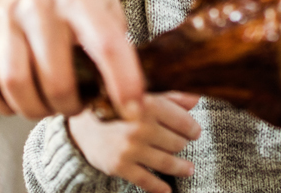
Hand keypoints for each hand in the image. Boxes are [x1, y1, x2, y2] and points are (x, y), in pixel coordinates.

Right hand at [0, 0, 145, 120]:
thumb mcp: (109, 1)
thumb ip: (115, 43)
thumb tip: (121, 98)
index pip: (106, 46)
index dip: (122, 84)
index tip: (132, 110)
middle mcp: (38, 4)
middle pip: (55, 79)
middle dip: (72, 106)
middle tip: (80, 104)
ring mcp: (5, 17)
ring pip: (15, 83)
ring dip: (37, 109)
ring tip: (51, 105)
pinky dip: (3, 103)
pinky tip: (23, 97)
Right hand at [69, 92, 201, 192]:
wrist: (83, 127)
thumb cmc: (119, 108)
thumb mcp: (143, 97)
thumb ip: (171, 98)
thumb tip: (197, 99)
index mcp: (147, 104)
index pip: (183, 121)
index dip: (192, 128)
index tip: (194, 132)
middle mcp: (139, 126)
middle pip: (177, 142)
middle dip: (181, 145)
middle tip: (181, 146)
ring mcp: (130, 148)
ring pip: (167, 162)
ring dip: (181, 167)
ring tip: (189, 169)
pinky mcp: (120, 166)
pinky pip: (147, 181)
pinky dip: (160, 188)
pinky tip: (168, 190)